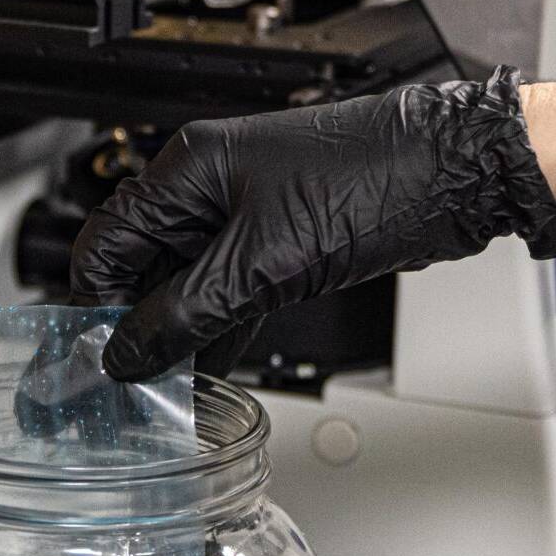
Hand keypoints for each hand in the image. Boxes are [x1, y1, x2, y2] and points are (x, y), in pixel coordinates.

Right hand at [70, 68, 555, 381]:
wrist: (459, 174)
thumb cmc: (374, 181)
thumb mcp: (263, 264)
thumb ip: (187, 313)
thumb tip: (131, 350)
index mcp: (190, 170)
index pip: (108, 241)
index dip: (97, 302)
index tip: (99, 355)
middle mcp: (212, 186)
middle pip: (144, 264)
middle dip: (136, 323)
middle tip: (131, 381)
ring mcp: (250, 214)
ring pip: (189, 283)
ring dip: (179, 332)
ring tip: (166, 385)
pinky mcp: (285, 241)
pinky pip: (231, 291)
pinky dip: (219, 328)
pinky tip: (211, 366)